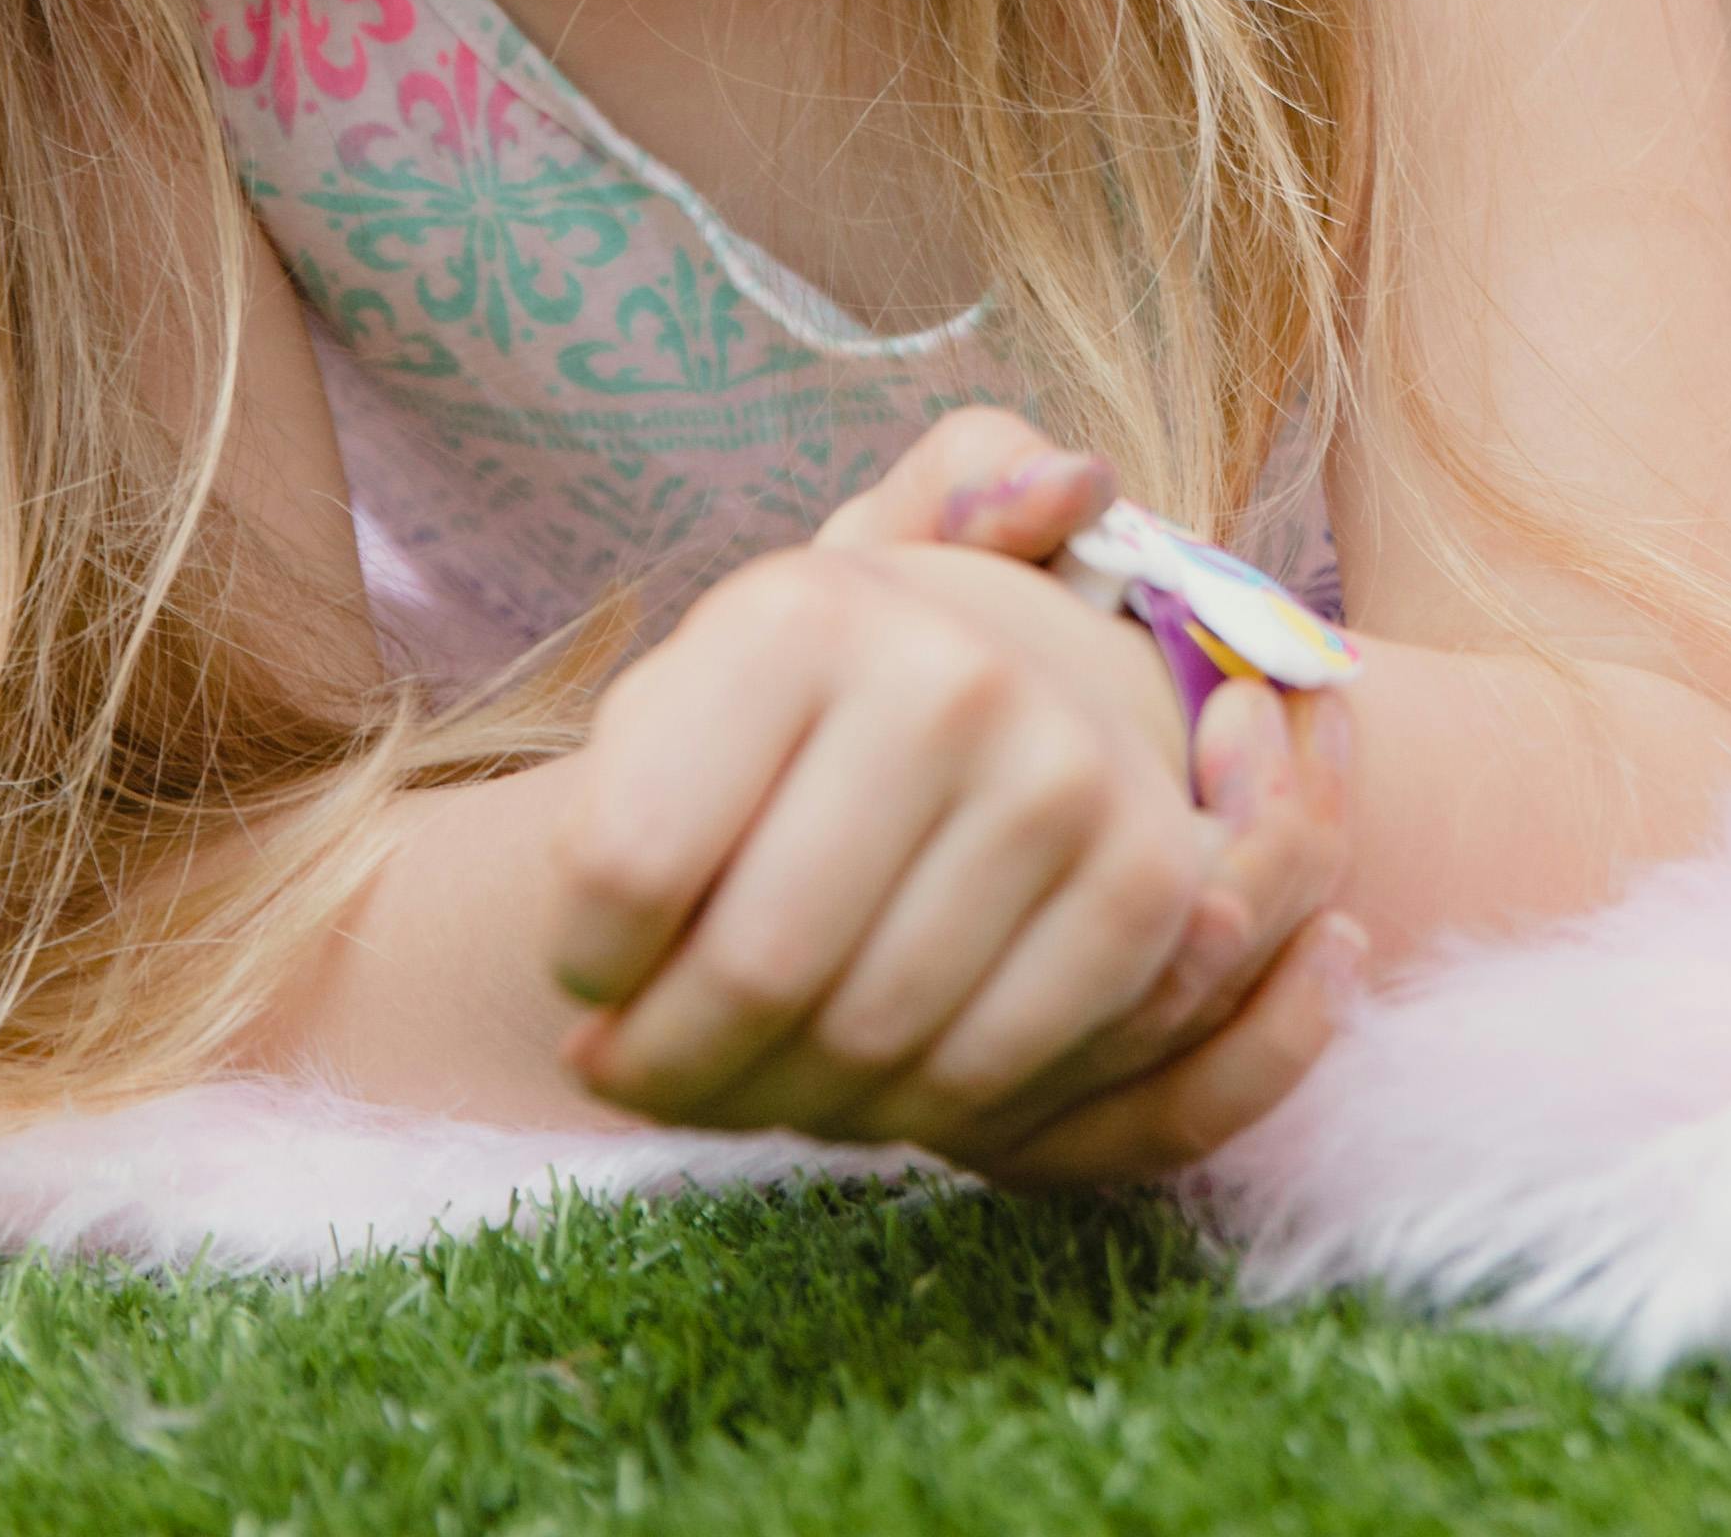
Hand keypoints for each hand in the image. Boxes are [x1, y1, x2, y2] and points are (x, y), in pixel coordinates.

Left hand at [542, 405, 1366, 1170]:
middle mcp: (950, 674)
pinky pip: (994, 1067)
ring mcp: (1064, 773)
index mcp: (801, 614)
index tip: (584, 989)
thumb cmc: (789, 724)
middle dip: (672, 1067)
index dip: (581, 968)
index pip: (628, 863)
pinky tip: (853, 1088)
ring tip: (737, 1083)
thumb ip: (622, 795)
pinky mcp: (1149, 876)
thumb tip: (629, 1004)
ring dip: (780, 1102)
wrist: (992, 693)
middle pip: (755, 971)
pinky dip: (907, 1117)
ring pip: (872, 1041)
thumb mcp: (684, 697)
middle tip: (638, 1082)